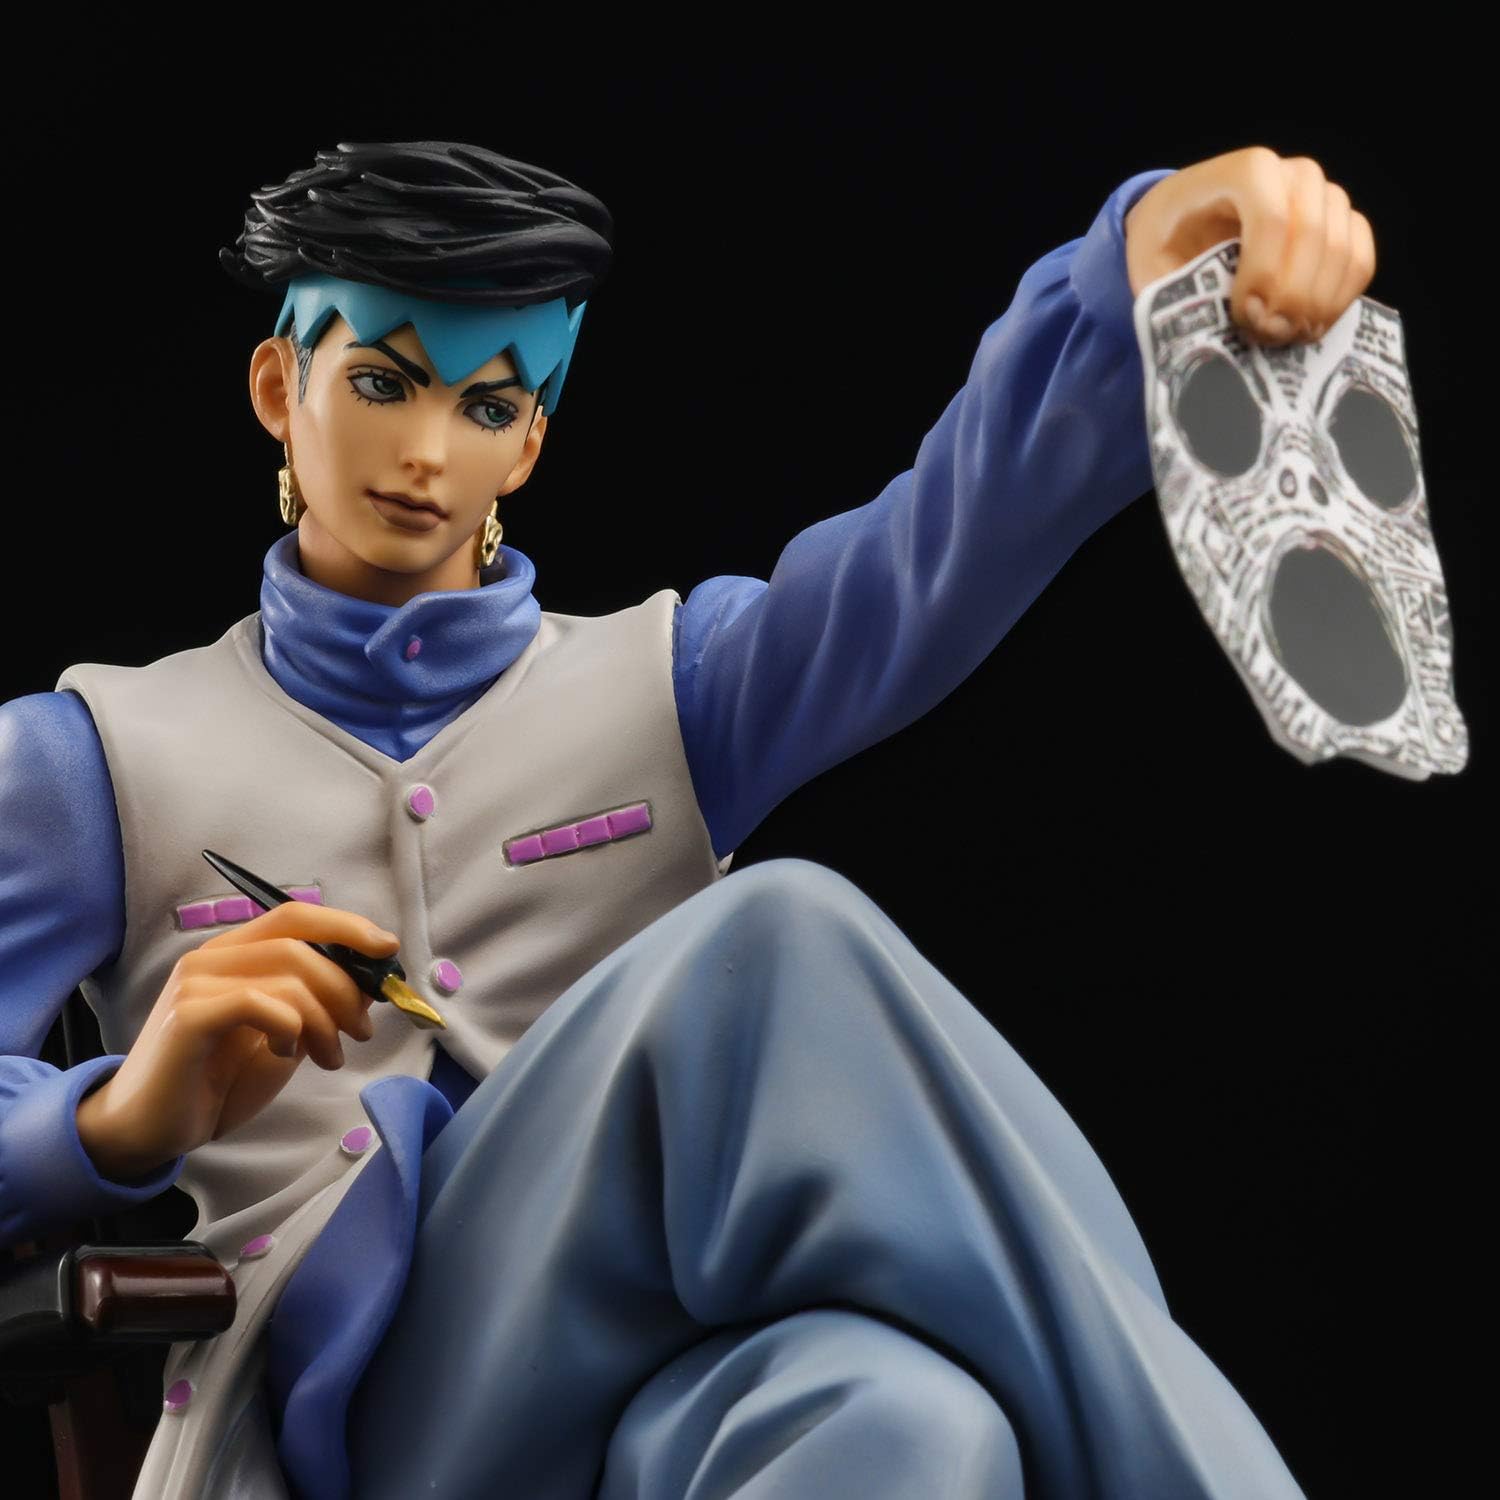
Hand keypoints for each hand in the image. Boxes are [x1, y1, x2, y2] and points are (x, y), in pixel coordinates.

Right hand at [75, 902, 400, 1179]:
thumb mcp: (287, 1038)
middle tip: (363, 1031)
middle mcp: (211, 958)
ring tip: (331, 1057)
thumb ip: (320, 1005)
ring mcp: (196, 983)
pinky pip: (260, 1003)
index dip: (347, 926)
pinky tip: (286, 1052)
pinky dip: (290, 1027)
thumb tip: (373, 980)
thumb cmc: (218, 1082)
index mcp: (234, 953)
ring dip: (326, 1021)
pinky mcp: (189, 1016)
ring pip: (289, 978)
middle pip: (301, 946)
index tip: (388, 949)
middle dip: (347, 988)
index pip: (296, 915)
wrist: (152, 1130)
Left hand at [1124, 146, 1375, 344]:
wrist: (1189, 221)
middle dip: (1291, 297)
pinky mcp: (1343, 222)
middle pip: (1312, 234)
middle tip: (1266, 336)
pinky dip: (1339, 300)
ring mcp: (1324, 195)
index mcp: (1243, 171)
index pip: (1271, 216)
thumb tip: (1203, 338)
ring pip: (1342, 249)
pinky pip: (1360, 260)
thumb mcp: (1151, 262)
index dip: (1264, 272)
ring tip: (1283, 338)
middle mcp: (1292, 173)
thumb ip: (1174, 291)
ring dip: (1316, 305)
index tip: (1244, 316)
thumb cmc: (1168, 242)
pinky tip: (1308, 328)